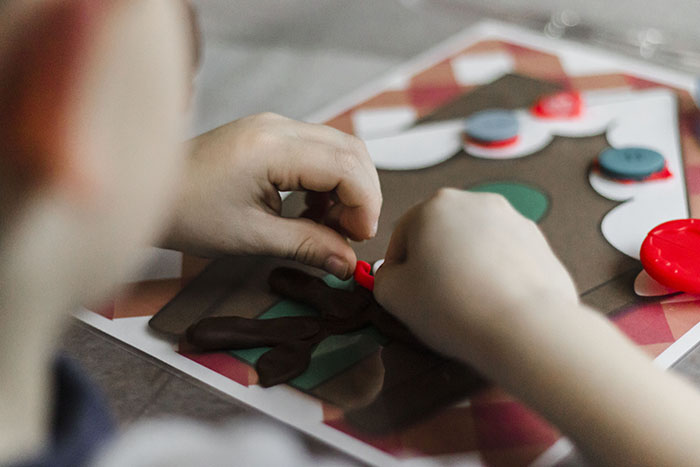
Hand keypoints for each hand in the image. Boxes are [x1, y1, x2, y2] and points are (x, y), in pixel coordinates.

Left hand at [164, 113, 381, 278]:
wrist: (145, 191)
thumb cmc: (187, 213)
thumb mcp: (252, 237)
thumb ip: (307, 246)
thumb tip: (347, 263)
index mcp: (272, 148)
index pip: (346, 166)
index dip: (364, 204)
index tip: (358, 238)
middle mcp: (278, 126)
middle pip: (351, 151)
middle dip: (361, 195)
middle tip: (350, 234)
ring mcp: (273, 126)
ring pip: (338, 148)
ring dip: (346, 187)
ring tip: (330, 226)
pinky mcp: (269, 133)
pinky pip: (317, 150)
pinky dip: (327, 180)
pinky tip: (312, 210)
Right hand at [374, 188, 577, 367]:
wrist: (525, 328)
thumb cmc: (458, 308)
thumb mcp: (394, 296)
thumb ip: (383, 279)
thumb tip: (392, 277)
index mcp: (434, 206)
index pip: (402, 236)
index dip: (397, 269)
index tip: (401, 291)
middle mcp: (474, 203)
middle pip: (440, 235)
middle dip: (434, 263)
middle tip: (433, 299)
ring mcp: (511, 220)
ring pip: (474, 244)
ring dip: (465, 267)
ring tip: (466, 304)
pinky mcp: (537, 242)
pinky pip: (504, 257)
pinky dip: (496, 275)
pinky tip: (492, 302)